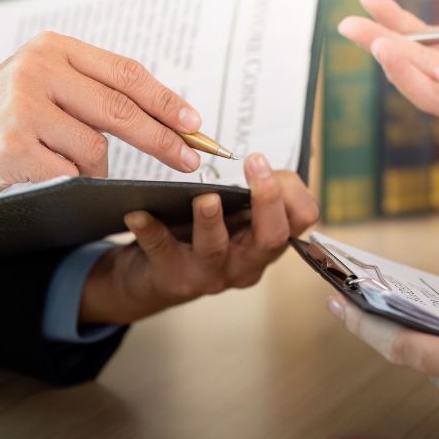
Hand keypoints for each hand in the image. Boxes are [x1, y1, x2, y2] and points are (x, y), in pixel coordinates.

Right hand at [0, 31, 203, 199]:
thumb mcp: (40, 80)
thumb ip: (90, 87)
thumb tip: (164, 115)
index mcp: (54, 47)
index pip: (126, 73)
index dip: (166, 100)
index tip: (195, 123)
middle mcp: (39, 69)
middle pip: (122, 109)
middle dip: (163, 139)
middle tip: (189, 160)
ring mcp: (24, 107)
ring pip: (96, 148)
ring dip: (94, 167)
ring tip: (63, 163)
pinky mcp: (13, 146)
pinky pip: (69, 173)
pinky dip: (69, 181)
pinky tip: (45, 174)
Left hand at [79, 154, 318, 324]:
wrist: (151, 274)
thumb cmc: (199, 233)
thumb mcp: (235, 213)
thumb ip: (252, 190)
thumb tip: (261, 160)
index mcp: (265, 241)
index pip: (301, 221)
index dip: (293, 193)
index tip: (268, 161)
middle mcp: (245, 263)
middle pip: (271, 238)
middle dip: (267, 200)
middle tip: (255, 165)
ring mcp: (209, 274)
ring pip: (216, 248)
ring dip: (211, 221)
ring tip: (205, 198)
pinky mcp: (173, 278)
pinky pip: (161, 251)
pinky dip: (150, 230)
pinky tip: (138, 213)